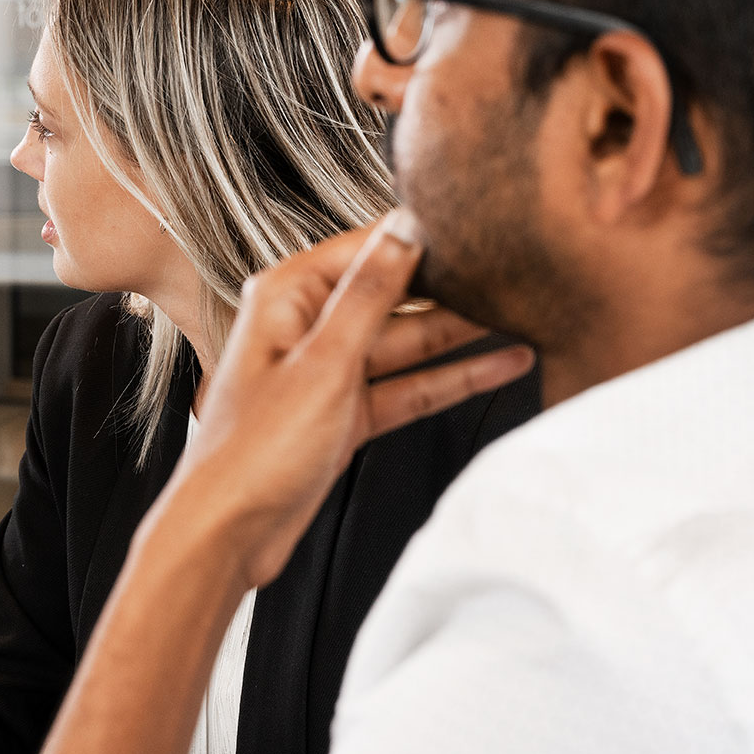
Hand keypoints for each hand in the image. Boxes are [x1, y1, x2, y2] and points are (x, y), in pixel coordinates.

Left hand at [168, 209, 534, 588]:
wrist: (227, 530)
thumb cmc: (254, 448)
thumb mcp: (323, 361)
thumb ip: (369, 294)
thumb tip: (405, 229)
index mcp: (287, 296)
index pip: (366, 246)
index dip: (421, 235)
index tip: (477, 223)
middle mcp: (305, 326)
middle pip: (392, 293)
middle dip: (452, 285)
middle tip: (516, 271)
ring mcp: (327, 371)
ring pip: (407, 341)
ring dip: (462, 332)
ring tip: (525, 314)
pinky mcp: (343, 413)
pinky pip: (407, 385)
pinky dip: (452, 377)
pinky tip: (501, 364)